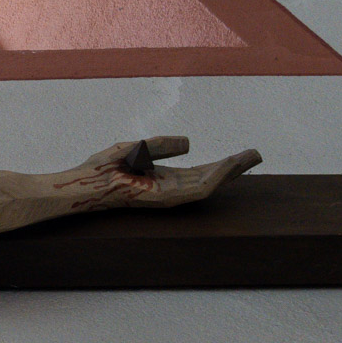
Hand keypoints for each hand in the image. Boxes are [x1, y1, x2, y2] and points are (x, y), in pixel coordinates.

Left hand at [55, 136, 260, 211]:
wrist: (84, 182)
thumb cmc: (102, 169)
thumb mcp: (135, 149)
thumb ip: (161, 146)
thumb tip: (190, 143)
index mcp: (162, 178)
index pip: (198, 172)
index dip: (220, 164)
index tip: (240, 154)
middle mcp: (169, 188)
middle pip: (209, 178)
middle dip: (234, 168)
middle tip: (257, 155)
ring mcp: (169, 195)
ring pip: (209, 185)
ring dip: (231, 171)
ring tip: (251, 157)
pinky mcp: (166, 198)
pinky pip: (197, 190)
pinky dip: (215, 177)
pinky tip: (229, 165)